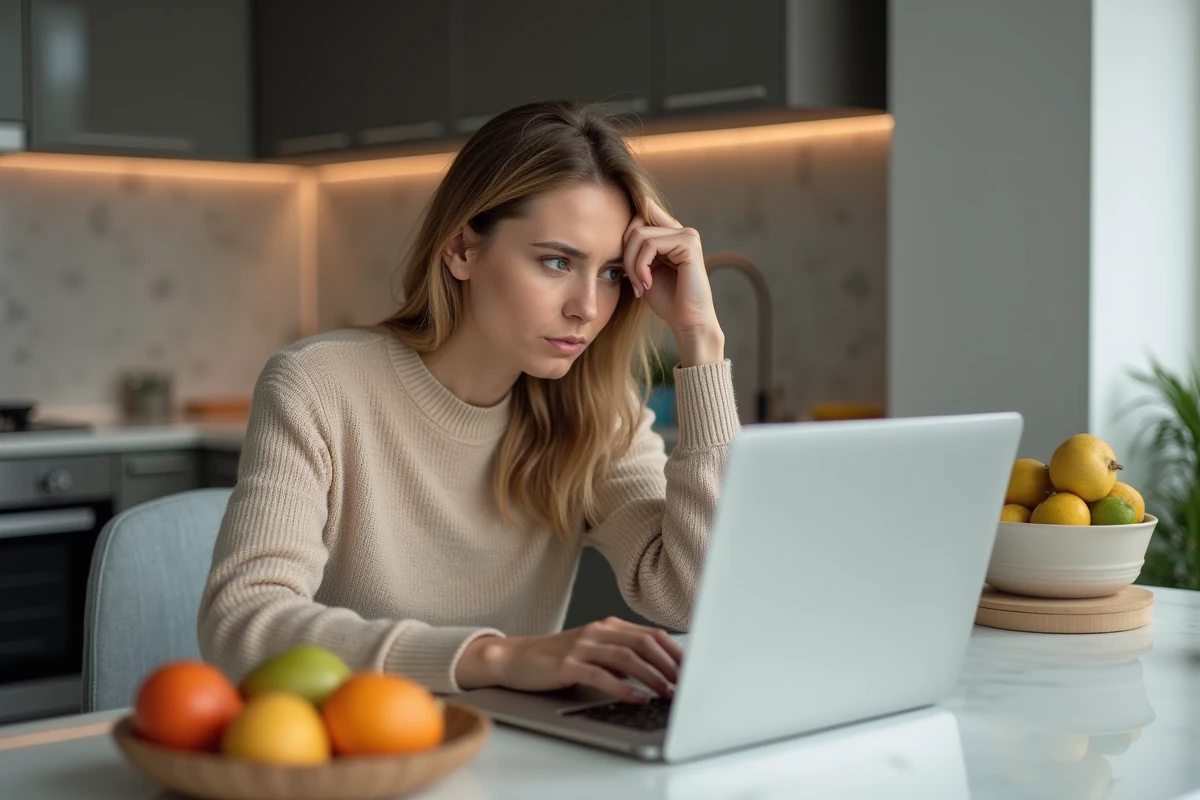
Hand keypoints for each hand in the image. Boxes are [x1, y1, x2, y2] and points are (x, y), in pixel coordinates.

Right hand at [455, 617, 683, 702]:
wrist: (515, 658)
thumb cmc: (557, 658)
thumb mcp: (594, 651)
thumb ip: (621, 655)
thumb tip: (659, 672)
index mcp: (609, 626)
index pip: (652, 634)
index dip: (676, 652)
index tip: (694, 670)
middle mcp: (598, 631)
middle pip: (645, 643)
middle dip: (670, 664)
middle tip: (686, 683)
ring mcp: (582, 646)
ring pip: (627, 657)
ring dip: (652, 676)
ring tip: (667, 692)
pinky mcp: (567, 664)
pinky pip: (600, 674)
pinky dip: (622, 687)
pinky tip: (636, 697)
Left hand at [623, 199, 724, 365]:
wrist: (687, 321)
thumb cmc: (666, 299)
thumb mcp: (643, 269)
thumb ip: (636, 249)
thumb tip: (617, 230)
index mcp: (671, 234)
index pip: (642, 212)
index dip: (626, 234)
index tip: (625, 266)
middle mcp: (681, 230)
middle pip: (635, 224)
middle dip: (625, 254)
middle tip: (630, 280)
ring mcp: (687, 235)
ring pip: (639, 234)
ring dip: (631, 264)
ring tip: (638, 284)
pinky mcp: (689, 244)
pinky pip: (650, 245)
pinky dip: (640, 267)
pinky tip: (647, 284)